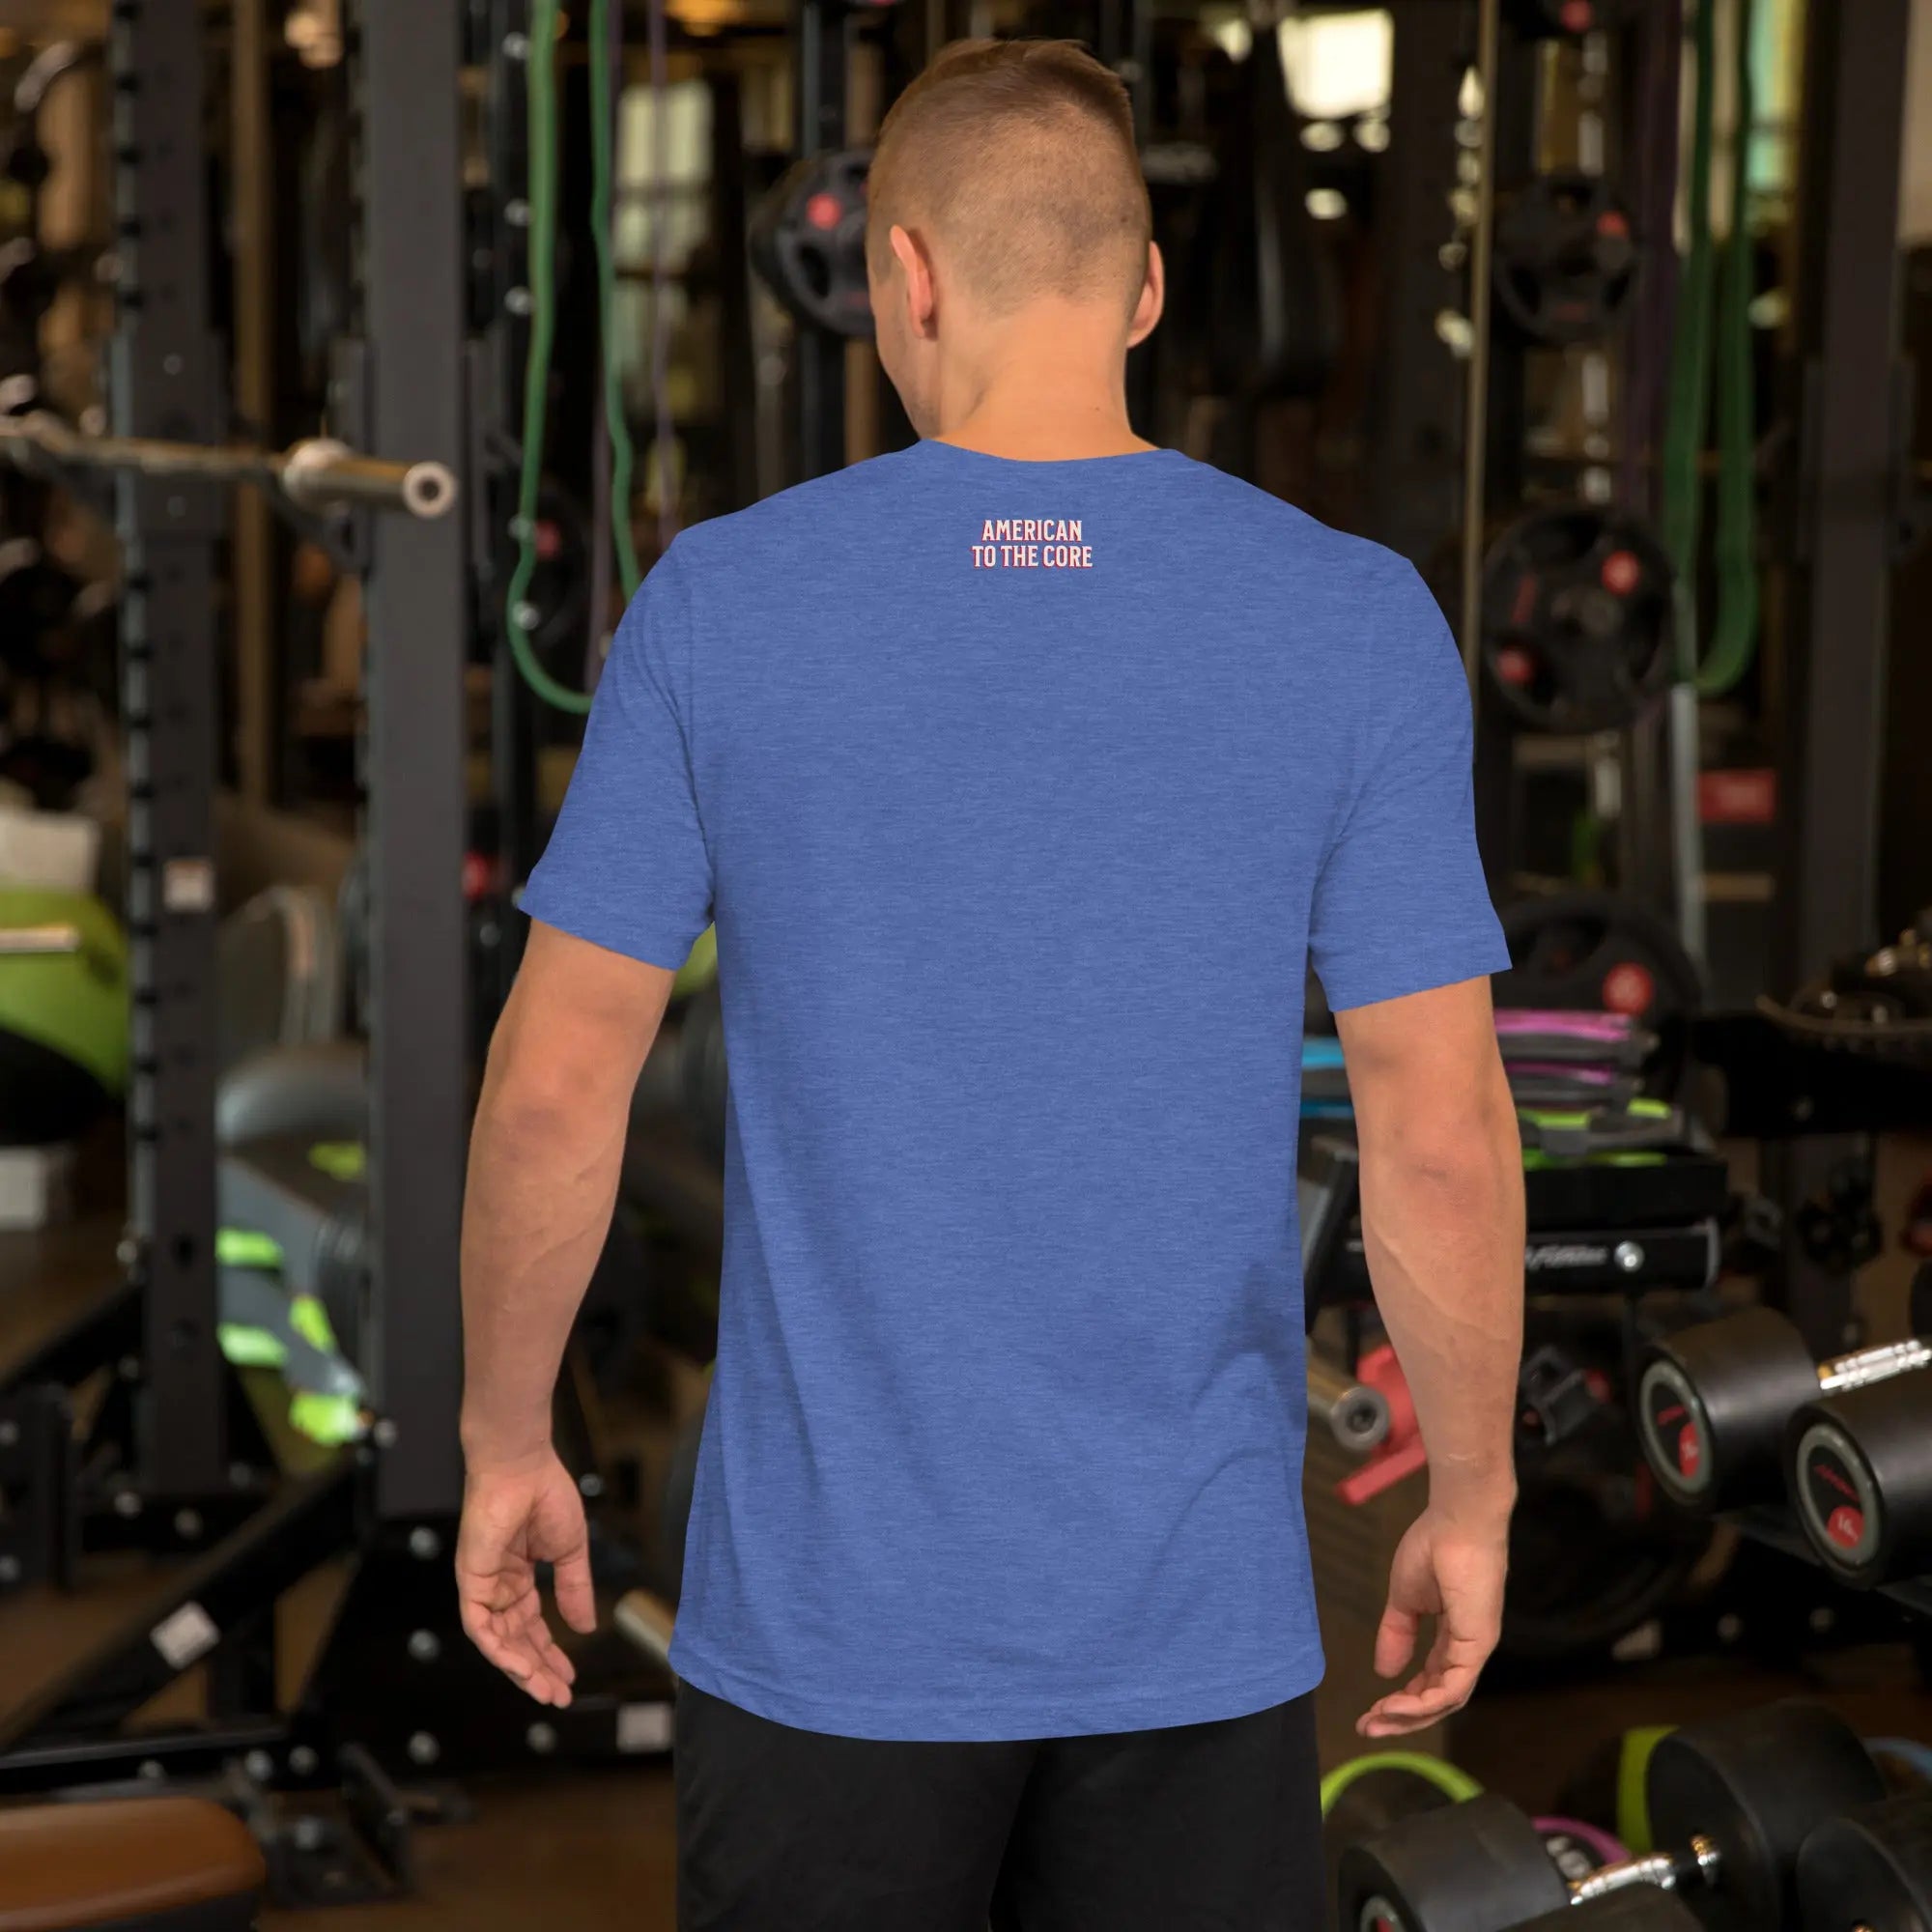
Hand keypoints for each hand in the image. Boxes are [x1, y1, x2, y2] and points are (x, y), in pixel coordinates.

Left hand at [456, 1447, 596, 1704]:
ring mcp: (482, 1585)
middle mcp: (497, 1586)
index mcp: (518, 1577)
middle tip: (558, 1695)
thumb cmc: (545, 1495)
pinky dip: (499, 1649)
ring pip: (496, 1641)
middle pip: (515, 1640)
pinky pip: (480, 1626)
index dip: (550, 1653)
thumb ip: (575, 1589)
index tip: (569, 1677)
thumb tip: (586, 1628)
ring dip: (520, 1668)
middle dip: (537, 1670)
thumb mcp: (569, 1551)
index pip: (531, 1626)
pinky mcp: (470, 1580)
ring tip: (544, 1690)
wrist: (522, 1465)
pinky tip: (522, 1666)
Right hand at [1357, 1501, 1509, 1738]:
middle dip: (1402, 1718)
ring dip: (1409, 1715)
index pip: (1430, 1681)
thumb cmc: (1434, 1546)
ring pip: (1446, 1700)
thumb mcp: (1405, 1599)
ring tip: (1375, 1720)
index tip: (1369, 1711)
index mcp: (1453, 1637)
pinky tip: (1397, 1706)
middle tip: (1366, 1728)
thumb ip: (1396, 1634)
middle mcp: (1467, 1649)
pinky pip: (1453, 1686)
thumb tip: (1384, 1671)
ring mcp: (1475, 1648)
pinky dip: (1425, 1702)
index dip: (1401, 1700)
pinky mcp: (1478, 1643)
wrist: (1457, 1519)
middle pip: (1438, 1699)